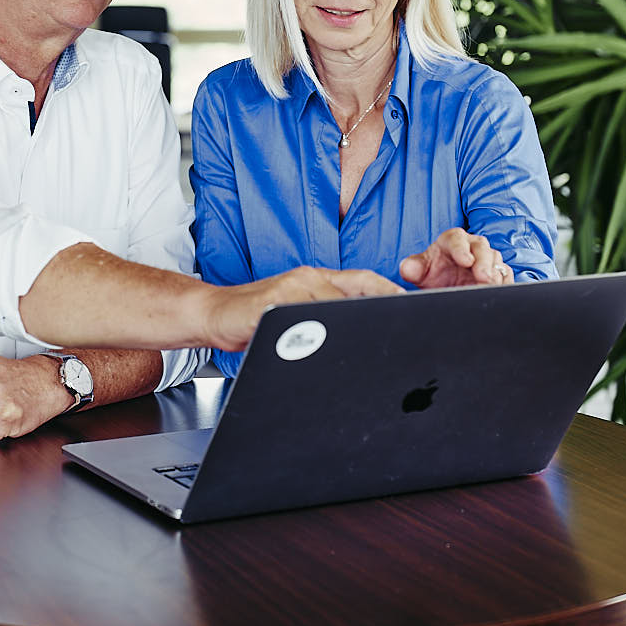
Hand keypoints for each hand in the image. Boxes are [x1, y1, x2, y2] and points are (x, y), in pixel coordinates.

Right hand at [202, 266, 400, 352]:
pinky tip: (328, 346)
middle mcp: (306, 279)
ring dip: (352, 323)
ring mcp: (288, 290)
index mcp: (316, 279)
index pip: (362, 279)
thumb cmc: (254, 315)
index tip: (413, 305)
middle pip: (353, 292)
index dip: (389, 292)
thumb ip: (322, 316)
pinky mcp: (269, 307)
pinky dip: (317, 331)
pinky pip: (300, 318)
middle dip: (380, 309)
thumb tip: (360, 334)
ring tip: (373, 342)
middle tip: (404, 327)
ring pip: (331, 305)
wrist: (212, 312)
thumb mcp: (294, 312)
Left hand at [398, 228, 511, 288]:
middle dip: (483, 263)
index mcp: (452, 240)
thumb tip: (407, 267)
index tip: (464, 260)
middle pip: (482, 248)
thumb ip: (412, 268)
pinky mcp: (498, 272)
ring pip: (496, 261)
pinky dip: (504, 282)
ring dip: (495, 275)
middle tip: (483, 278)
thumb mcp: (419, 272)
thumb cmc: (434, 273)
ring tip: (491, 287)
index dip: (461, 249)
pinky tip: (500, 291)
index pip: (457, 239)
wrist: (446, 286)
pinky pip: (505, 274)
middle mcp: (472, 245)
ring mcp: (488, 259)